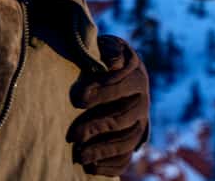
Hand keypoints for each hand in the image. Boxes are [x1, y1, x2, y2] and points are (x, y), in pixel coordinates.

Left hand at [68, 34, 150, 174]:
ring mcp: (139, 123)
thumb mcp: (106, 45)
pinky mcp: (132, 138)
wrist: (116, 68)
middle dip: (96, 127)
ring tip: (79, 156)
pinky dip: (111, 166)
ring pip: (127, 142)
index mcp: (136, 77)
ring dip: (103, 150)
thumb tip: (112, 62)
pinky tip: (91, 169)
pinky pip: (127, 157)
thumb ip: (109, 51)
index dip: (101, 92)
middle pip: (123, 119)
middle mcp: (142, 102)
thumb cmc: (104, 54)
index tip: (77, 99)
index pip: (122, 86)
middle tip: (72, 135)